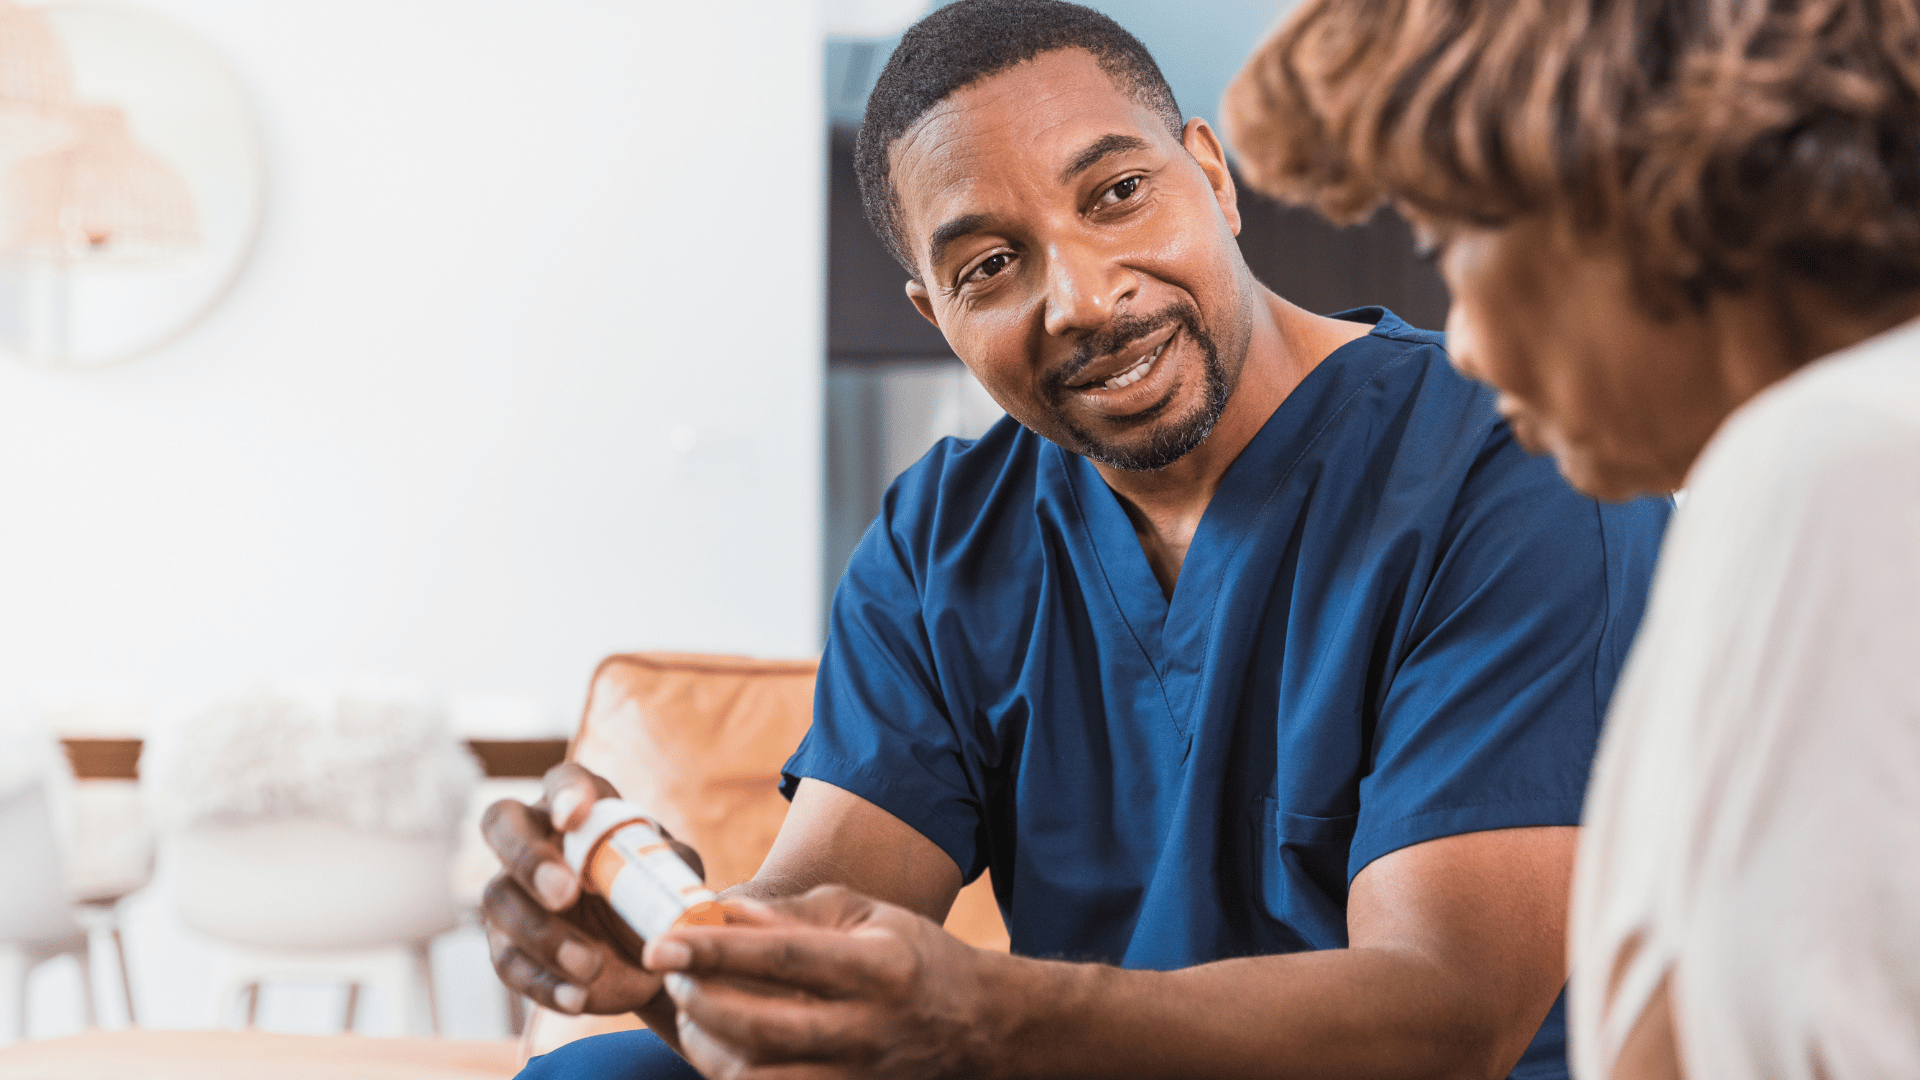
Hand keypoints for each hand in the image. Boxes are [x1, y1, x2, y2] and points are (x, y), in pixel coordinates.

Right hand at [479, 762, 706, 1028]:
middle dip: (529, 858)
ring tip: (589, 965)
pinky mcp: (507, 944)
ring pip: (499, 898)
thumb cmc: (656, 891)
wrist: (644, 953)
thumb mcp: (676, 876)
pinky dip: (542, 983)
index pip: (563, 781)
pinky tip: (577, 997)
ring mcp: (512, 890)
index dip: (565, 794)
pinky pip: (508, 961)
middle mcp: (534, 838)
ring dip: (542, 934)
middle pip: (502, 824)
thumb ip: (675, 866)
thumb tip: (672, 869)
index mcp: (581, 807)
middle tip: (565, 893)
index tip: (575, 816)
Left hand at [645, 885, 1004, 1079]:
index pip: (784, 958)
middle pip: (761, 1027)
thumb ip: (791, 915)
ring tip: (695, 1011)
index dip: (716, 950)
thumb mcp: (866, 915)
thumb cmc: (912, 956)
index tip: (662, 943)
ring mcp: (858, 1075)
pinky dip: (734, 1074)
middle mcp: (868, 1028)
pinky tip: (721, 1047)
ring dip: (707, 1047)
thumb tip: (718, 914)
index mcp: (879, 967)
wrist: (978, 1025)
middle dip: (699, 1000)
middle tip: (674, 972)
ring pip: (758, 1078)